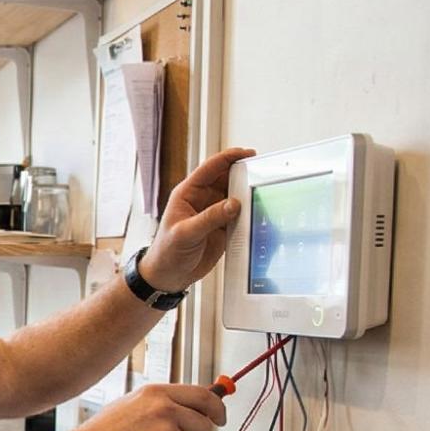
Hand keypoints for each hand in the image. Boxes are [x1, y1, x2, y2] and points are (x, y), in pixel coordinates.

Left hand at [139, 147, 256, 292]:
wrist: (169, 276)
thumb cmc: (166, 252)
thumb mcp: (186, 233)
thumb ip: (210, 218)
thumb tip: (233, 204)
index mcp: (188, 193)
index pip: (211, 168)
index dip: (229, 158)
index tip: (247, 154)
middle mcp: (202, 200)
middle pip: (227, 179)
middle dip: (243, 174)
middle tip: (261, 174)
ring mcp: (213, 213)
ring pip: (235, 196)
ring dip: (248, 195)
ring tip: (263, 194)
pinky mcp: (222, 228)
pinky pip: (239, 215)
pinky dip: (249, 214)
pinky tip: (259, 213)